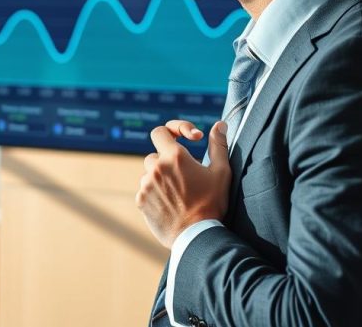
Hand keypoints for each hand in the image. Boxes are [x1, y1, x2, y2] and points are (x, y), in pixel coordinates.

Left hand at [135, 120, 231, 247]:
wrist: (197, 236)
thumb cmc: (211, 204)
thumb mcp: (221, 173)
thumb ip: (218, 145)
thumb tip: (219, 125)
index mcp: (175, 157)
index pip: (160, 131)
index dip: (172, 131)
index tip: (186, 141)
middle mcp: (156, 168)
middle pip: (155, 155)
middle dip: (168, 162)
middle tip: (184, 176)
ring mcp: (145, 185)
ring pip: (149, 174)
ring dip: (160, 178)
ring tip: (178, 194)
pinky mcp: (140, 200)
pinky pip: (144, 190)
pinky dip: (154, 193)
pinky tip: (170, 205)